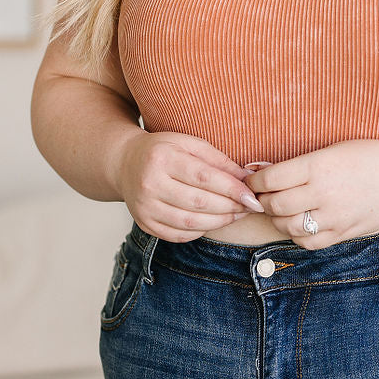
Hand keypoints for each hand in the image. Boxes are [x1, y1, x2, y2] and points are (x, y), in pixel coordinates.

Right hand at [114, 130, 267, 241]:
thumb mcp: (189, 144)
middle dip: (230, 207)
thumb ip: (219, 160)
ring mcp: (144, 207)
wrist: (126, 164)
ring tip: (236, 214)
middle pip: (198, 202)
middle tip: (249, 206)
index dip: (232, 189)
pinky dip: (201, 231)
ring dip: (220, 222)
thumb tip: (247, 178)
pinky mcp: (144, 224)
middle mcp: (149, 184)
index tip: (252, 196)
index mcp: (162, 158)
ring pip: (190, 222)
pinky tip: (213, 221)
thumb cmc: (164, 151)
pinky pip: (179, 235)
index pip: (203, 177)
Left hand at [245, 139, 378, 247]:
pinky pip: (308, 243)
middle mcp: (324, 193)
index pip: (271, 178)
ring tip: (280, 208)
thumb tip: (261, 171)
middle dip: (262, 200)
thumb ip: (300, 164)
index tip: (252, 179)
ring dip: (277, 219)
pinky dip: (296, 235)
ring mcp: (334, 217)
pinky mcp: (343, 233)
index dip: (254, 180)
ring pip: (287, 227)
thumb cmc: (370, 156)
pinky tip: (299, 222)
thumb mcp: (333, 149)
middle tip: (262, 195)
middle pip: (275, 205)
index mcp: (319, 165)